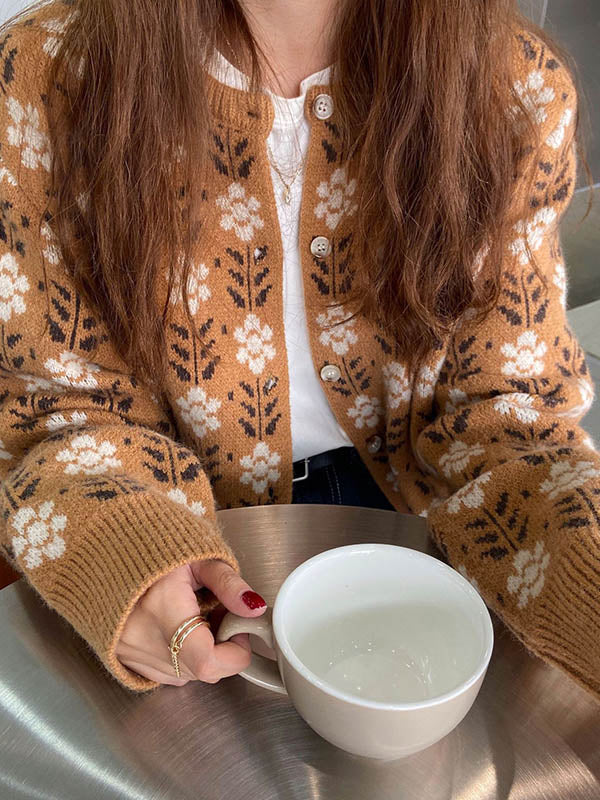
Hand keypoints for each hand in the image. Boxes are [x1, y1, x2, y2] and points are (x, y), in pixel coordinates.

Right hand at [115, 559, 266, 685]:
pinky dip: (180, 658)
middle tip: (218, 617)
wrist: (112, 554)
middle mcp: (142, 637)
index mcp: (163, 607)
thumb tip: (254, 608)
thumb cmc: (156, 550)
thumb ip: (229, 583)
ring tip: (196, 619)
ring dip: (200, 655)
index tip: (239, 632)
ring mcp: (130, 652)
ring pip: (185, 676)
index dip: (234, 654)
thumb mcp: (199, 558)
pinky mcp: (125, 659)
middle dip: (222, 650)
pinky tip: (178, 631)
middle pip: (200, 671)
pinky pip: (165, 674)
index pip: (206, 661)